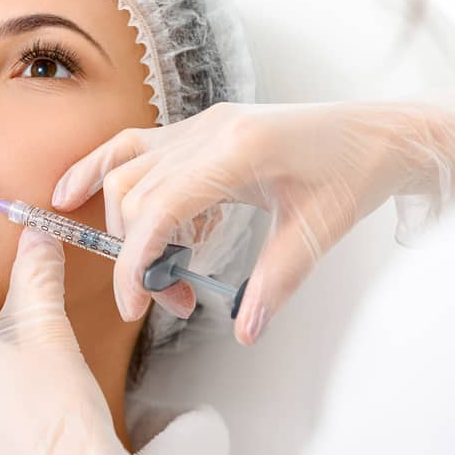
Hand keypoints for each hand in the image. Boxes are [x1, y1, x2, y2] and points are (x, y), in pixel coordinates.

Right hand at [51, 90, 454, 344]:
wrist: (378, 132)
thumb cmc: (354, 173)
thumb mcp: (319, 231)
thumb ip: (277, 281)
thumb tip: (244, 329)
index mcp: (238, 151)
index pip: (158, 210)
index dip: (135, 264)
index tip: (135, 307)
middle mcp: (209, 130)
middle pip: (134, 193)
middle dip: (139, 255)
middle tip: (176, 297)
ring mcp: (200, 125)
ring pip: (127, 169)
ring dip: (127, 223)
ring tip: (158, 267)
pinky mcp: (200, 130)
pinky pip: (136, 147)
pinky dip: (104, 172)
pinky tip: (76, 192)